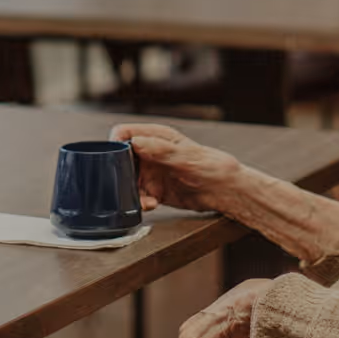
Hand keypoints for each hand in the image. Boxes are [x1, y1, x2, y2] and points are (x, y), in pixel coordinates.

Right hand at [109, 122, 241, 212]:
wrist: (224, 191)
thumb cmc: (211, 166)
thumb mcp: (187, 157)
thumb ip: (161, 150)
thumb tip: (136, 142)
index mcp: (156, 137)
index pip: (124, 133)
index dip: (114, 143)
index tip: (114, 157)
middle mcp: (149, 153)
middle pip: (119, 158)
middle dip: (118, 173)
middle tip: (125, 184)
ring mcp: (150, 172)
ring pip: (125, 180)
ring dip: (128, 191)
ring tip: (142, 200)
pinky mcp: (153, 190)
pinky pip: (136, 196)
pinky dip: (139, 202)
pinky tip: (151, 205)